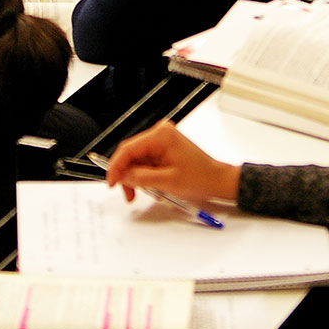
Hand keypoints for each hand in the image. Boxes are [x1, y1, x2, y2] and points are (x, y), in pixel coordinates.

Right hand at [107, 120, 240, 202]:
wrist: (217, 180)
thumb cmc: (200, 178)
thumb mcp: (165, 181)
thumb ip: (139, 177)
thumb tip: (121, 175)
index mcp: (161, 136)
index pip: (128, 149)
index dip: (115, 167)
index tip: (112, 183)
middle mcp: (161, 134)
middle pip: (131, 155)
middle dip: (127, 175)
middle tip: (128, 194)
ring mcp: (163, 141)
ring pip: (138, 160)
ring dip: (137, 178)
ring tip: (145, 193)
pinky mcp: (165, 149)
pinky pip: (147, 162)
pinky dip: (146, 176)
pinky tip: (153, 187)